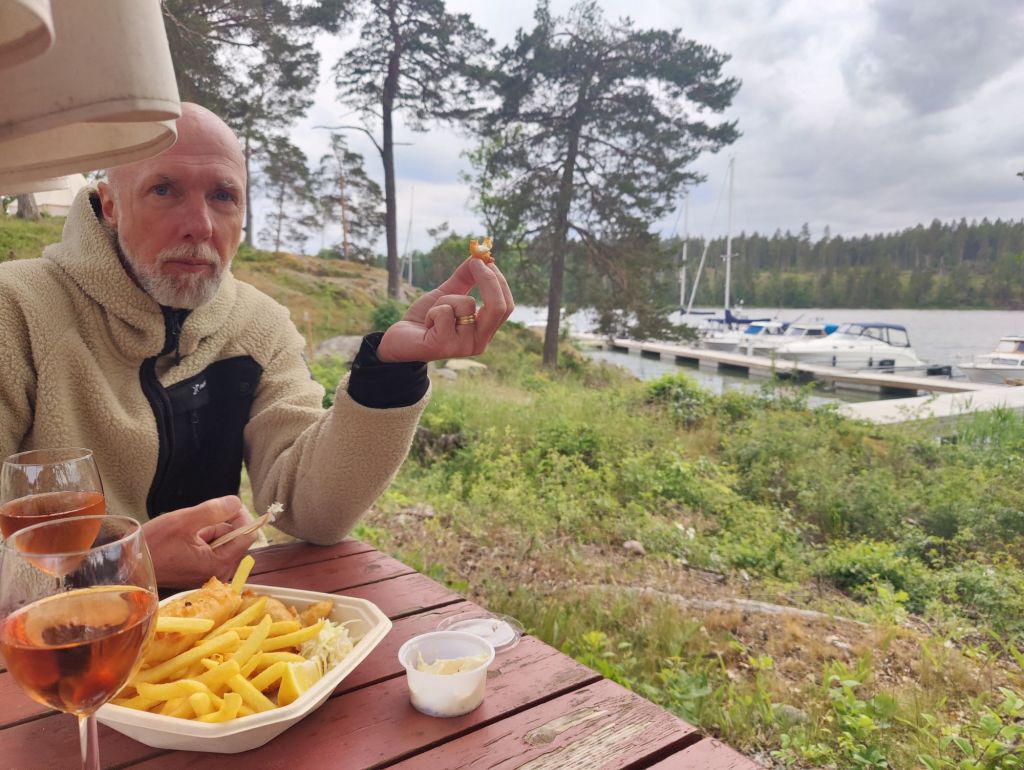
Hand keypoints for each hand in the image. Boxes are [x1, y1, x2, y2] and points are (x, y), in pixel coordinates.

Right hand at [142, 495, 257, 587]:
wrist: (130, 565)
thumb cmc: (154, 545)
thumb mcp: (184, 521)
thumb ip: (214, 511)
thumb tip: (237, 502)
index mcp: (219, 564)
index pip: (248, 535)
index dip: (241, 516)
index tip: (226, 505)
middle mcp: (220, 573)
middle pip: (235, 538)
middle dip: (218, 526)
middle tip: (193, 527)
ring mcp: (211, 574)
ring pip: (222, 542)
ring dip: (208, 532)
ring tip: (184, 537)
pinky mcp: (202, 572)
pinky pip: (212, 549)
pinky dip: (202, 540)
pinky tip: (183, 543)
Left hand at [377, 257, 513, 362]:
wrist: (399, 341)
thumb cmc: (425, 320)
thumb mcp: (448, 295)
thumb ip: (465, 278)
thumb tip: (481, 257)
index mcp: (484, 331)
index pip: (505, 306)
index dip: (498, 281)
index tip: (485, 261)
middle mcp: (479, 342)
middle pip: (499, 307)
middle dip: (488, 280)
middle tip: (475, 262)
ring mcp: (463, 346)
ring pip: (466, 304)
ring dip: (446, 299)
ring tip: (435, 313)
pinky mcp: (445, 346)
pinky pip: (445, 312)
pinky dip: (433, 311)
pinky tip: (427, 324)